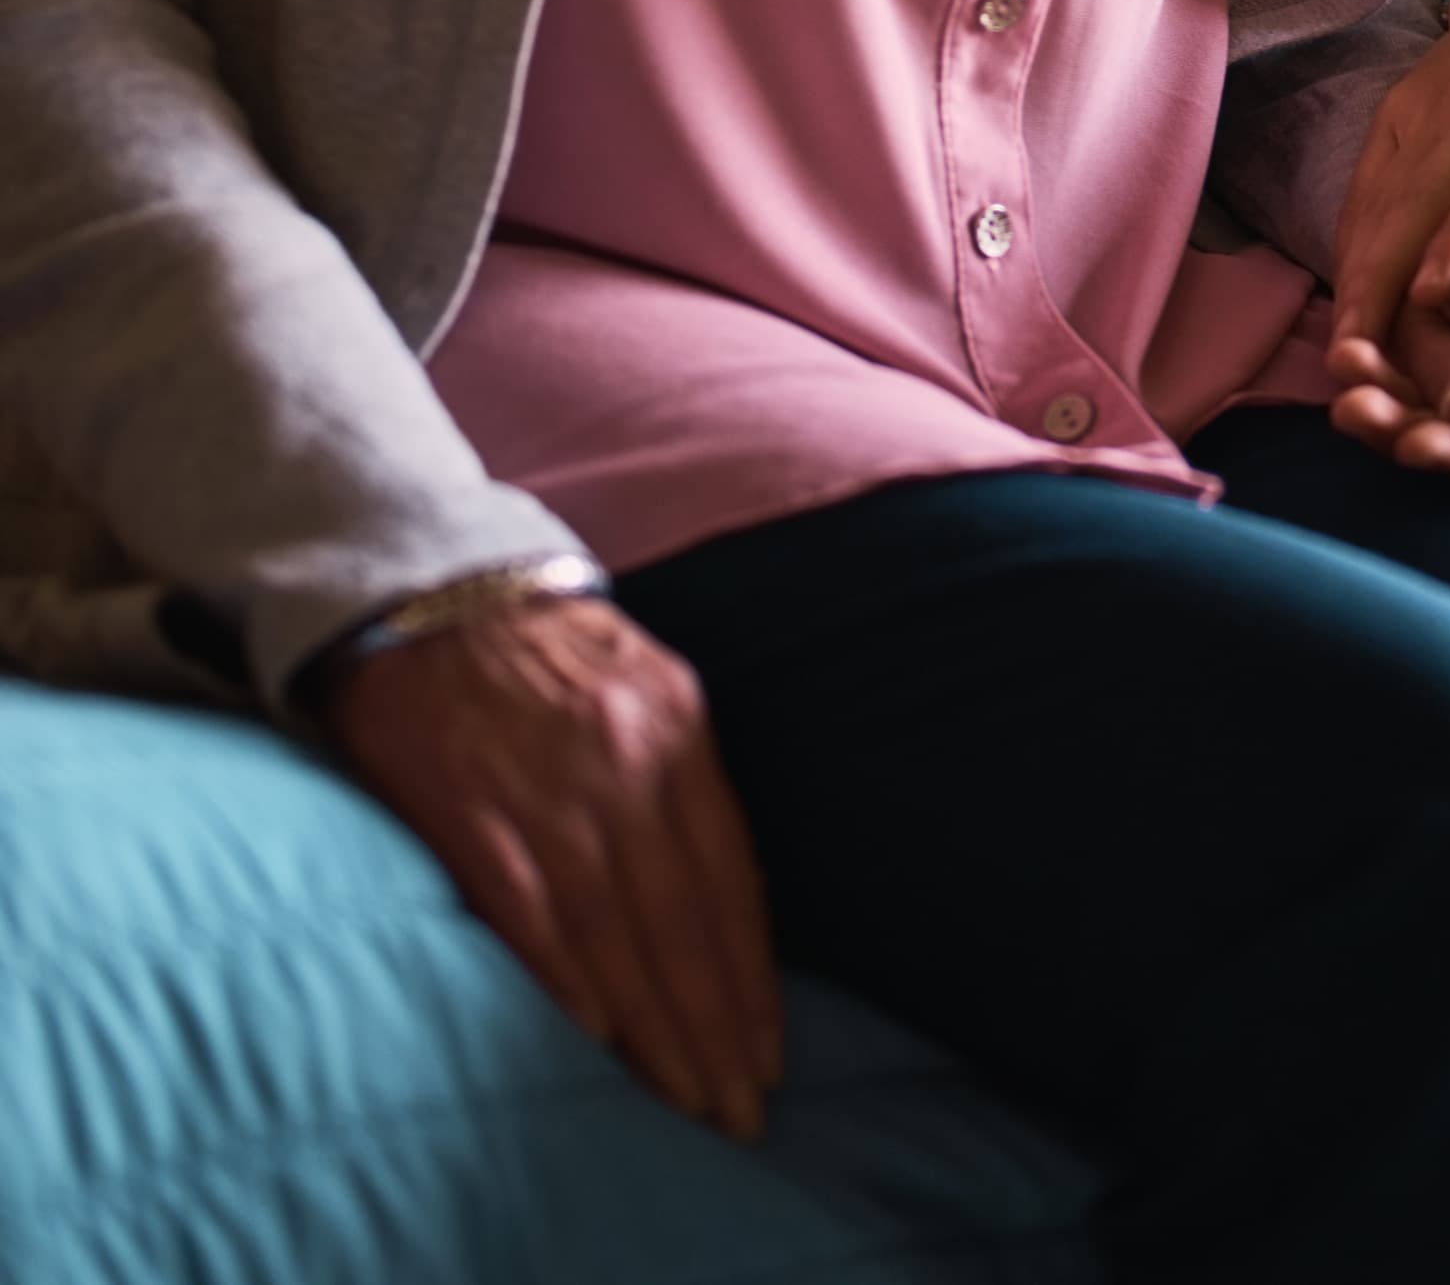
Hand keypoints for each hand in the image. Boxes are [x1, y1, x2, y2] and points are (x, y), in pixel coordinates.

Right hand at [323, 596, 780, 1137]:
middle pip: (683, 918)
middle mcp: (624, 759)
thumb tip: (720, 899)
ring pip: (618, 932)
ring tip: (686, 1098)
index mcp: (675, 722)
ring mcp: (547, 790)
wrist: (429, 589)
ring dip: (656, 1027)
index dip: (752, 972)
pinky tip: (598, 1038)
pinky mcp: (471, 813)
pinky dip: (567, 979)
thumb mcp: (643, 684)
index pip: (730, 874)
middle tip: (740, 1110)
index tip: (770, 1050)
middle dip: (716, 1024)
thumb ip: (682, 780)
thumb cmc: (546, 648)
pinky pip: (529, 913)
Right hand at [1330, 0, 1449, 377]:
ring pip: (1389, 192)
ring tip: (1348, 354)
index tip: (1434, 291)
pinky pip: (1372, 179)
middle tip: (1366, 365)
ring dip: (1361, 271)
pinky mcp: (1406, 103)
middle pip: (1428, 192)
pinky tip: (1347, 299)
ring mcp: (1441, 99)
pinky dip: (1354, 239)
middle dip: (1389, 278)